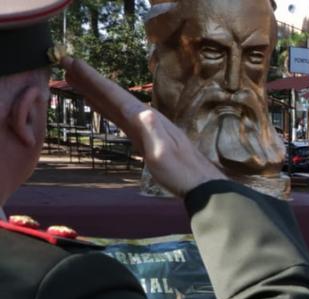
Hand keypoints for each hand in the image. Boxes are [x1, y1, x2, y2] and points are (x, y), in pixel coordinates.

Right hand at [60, 56, 226, 196]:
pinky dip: (106, 109)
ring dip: (95, 92)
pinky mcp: (146, 139)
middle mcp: (145, 118)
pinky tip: (99, 106)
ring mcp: (146, 128)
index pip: (115, 95)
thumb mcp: (164, 153)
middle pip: (113, 95)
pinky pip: (120, 118)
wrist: (201, 186)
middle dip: (90, 80)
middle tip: (65, 63)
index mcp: (146, 119)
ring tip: (75, 80)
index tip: (71, 62)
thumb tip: (143, 111)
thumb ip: (153, 132)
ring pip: (115, 105)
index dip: (93, 79)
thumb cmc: (181, 173)